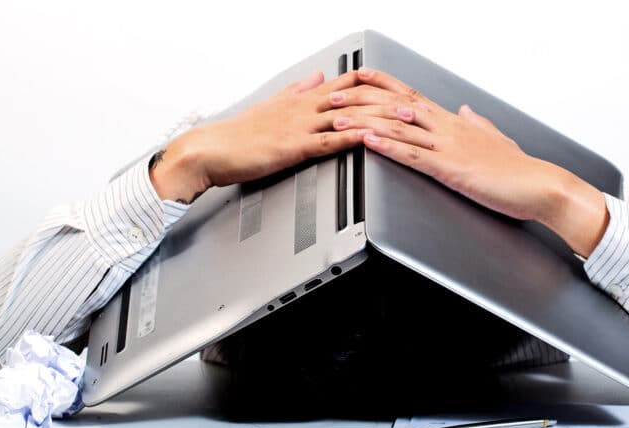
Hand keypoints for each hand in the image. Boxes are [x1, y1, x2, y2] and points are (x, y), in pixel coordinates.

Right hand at [149, 71, 414, 202]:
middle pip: (356, 98)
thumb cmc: (239, 133)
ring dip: (380, 119)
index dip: (376, 86)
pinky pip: (329, 142)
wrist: (211, 149)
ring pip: (348, 117)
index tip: (400, 88)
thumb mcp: (273, 104)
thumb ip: (299, 90)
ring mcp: (300, 126)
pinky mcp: (293, 147)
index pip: (348, 84)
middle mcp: (305, 108)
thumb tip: (319, 76)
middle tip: (417, 106)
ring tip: (406, 123)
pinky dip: (352, 140)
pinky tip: (370, 141)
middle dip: (389, 102)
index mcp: (303, 99)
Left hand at [332, 67, 608, 256]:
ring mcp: (448, 147)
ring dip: (365, 122)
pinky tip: (370, 142)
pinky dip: (389, 147)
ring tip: (339, 118)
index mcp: (454, 122)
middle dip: (362, 99)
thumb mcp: (495, 138)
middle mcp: (448, 128)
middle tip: (336, 95)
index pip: (412, 95)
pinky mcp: (451, 169)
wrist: (539, 185)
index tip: (361, 74)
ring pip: (399, 128)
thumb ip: (477, 123)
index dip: (383, 84)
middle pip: (397, 106)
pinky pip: (414, 156)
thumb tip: (466, 110)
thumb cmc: (518, 167)